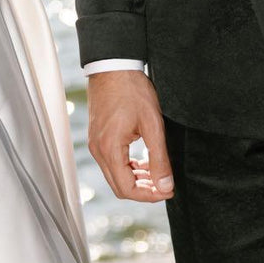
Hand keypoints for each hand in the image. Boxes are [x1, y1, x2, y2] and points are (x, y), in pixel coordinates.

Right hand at [87, 71, 173, 202]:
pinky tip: (142, 161)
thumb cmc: (132, 91)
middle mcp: (98, 150)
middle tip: (165, 185)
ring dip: (135, 179)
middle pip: (119, 186)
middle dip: (143, 190)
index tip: (168, 190)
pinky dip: (127, 167)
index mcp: (110, 149)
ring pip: (114, 176)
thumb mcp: (152, 124)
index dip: (149, 195)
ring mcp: (95, 144)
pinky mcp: (97, 137)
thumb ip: (159, 158)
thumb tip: (165, 186)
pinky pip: (111, 162)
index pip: (127, 189)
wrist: (113, 66)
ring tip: (156, 173)